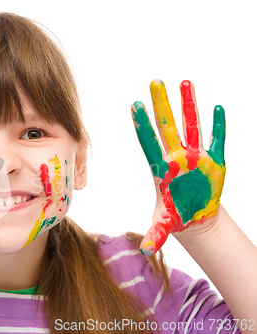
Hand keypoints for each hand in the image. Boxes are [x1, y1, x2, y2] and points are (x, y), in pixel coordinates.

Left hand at [131, 80, 225, 255]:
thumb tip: (144, 249)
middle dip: (161, 105)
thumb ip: (156, 234)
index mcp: (161, 169)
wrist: (195, 216)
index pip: (148, 142)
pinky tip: (216, 107)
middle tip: (154, 82)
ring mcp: (196, 156)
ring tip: (184, 82)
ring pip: (191, 125)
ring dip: (188, 105)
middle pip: (167, 127)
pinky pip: (217, 139)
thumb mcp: (164, 225)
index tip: (133, 105)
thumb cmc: (176, 216)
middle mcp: (177, 157)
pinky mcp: (215, 160)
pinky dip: (218, 125)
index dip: (142, 125)